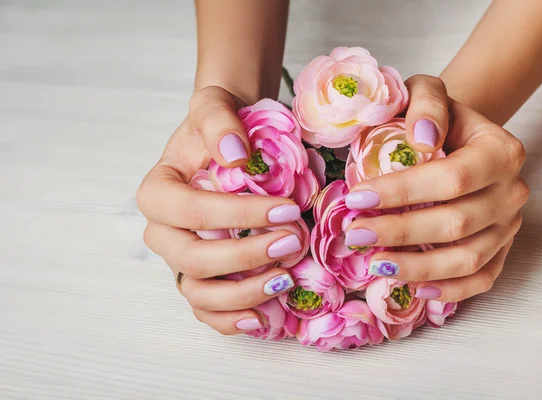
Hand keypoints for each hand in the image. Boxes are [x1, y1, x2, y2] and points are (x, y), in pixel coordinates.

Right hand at [137, 86, 300, 334]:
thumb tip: (235, 155)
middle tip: (294, 241)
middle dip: (245, 256)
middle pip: (192, 259)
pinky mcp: (200, 277)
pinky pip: (206, 310)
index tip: (286, 209)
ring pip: (199, 293)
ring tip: (285, 280)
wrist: (227, 142)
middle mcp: (163, 232)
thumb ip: (219, 122)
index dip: (237, 215)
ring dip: (243, 293)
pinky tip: (263, 318)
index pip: (190, 212)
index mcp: (157, 193)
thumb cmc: (218, 128)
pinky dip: (231, 320)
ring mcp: (180, 259)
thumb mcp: (214, 107)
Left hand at [344, 75, 528, 301]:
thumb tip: (420, 140)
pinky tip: (413, 288)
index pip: (451, 178)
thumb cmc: (437, 119)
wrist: (458, 138)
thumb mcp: (428, 93)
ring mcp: (508, 226)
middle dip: (400, 233)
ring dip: (418, 267)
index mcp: (500, 151)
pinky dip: (448, 289)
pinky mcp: (501, 250)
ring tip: (375, 265)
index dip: (402, 192)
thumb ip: (426, 105)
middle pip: (457, 223)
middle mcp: (511, 192)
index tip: (356, 199)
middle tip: (355, 235)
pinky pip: (480, 279)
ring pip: (468, 259)